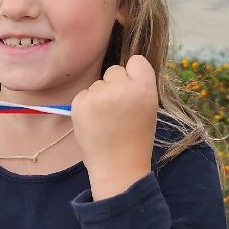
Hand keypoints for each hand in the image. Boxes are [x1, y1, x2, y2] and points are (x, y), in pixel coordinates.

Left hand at [71, 53, 158, 199]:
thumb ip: (139, 86)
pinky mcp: (79, 104)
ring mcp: (98, 96)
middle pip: (114, 70)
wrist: (117, 167)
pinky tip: (94, 122)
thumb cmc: (136, 138)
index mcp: (144, 89)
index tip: (132, 88)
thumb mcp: (149, 108)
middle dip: (115, 85)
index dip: (133, 74)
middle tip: (118, 109)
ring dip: (100, 96)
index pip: (137, 61)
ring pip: (98, 83)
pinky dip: (87, 105)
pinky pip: (84, 94)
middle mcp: (121, 89)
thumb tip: (124, 70)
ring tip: (106, 120)